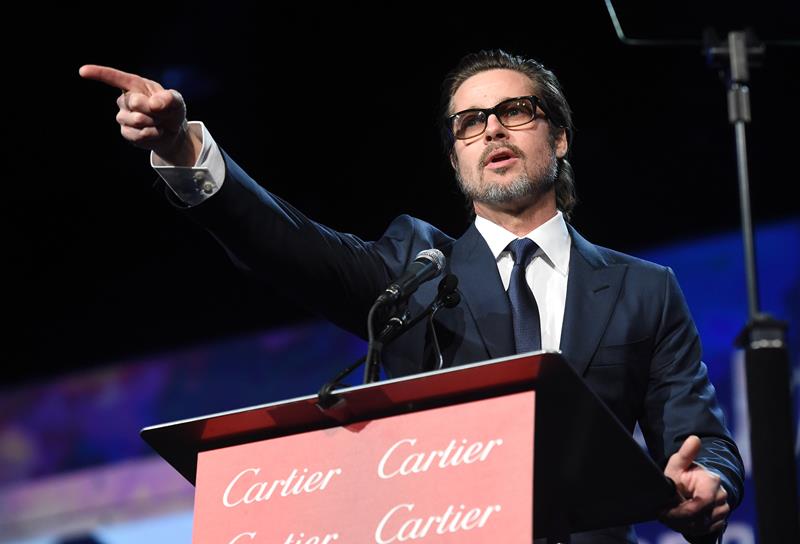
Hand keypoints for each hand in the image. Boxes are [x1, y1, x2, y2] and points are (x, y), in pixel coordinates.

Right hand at [78, 64, 199, 164]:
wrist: (173, 132)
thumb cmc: (172, 110)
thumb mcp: (176, 101)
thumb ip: (169, 99)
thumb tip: (153, 104)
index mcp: (134, 85)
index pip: (115, 78)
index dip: (99, 73)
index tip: (83, 71)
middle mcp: (125, 100)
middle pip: (134, 102)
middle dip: (153, 110)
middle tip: (161, 113)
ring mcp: (123, 116)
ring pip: (136, 120)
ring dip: (154, 123)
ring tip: (158, 122)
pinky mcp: (126, 132)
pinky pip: (137, 134)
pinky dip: (152, 134)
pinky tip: (155, 132)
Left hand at [660, 435, 729, 537]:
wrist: (695, 485)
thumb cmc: (683, 475)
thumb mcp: (678, 464)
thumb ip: (685, 453)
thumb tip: (694, 438)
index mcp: (712, 482)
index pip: (700, 503)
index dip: (681, 511)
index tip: (664, 512)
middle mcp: (722, 496)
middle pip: (700, 517)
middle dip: (679, 519)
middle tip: (663, 516)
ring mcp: (724, 509)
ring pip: (703, 526)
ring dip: (683, 525)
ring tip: (669, 517)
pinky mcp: (722, 520)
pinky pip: (706, 530)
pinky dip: (691, 529)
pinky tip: (680, 522)